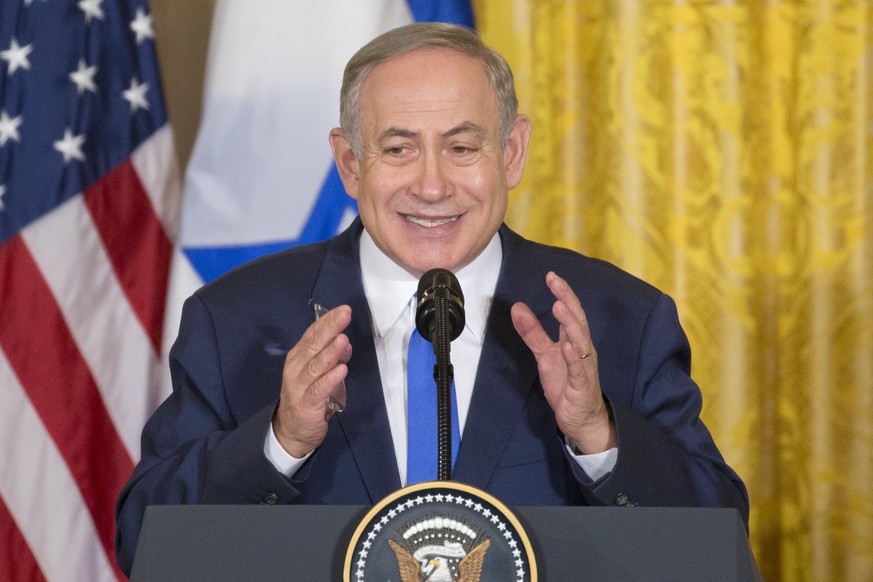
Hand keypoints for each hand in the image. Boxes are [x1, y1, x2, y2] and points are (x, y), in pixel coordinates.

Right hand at [272, 305, 351, 457]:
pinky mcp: (306, 404)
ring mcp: (299, 386)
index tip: (343, 309)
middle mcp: (296, 368)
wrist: (291, 431)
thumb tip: (345, 342)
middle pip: (313, 345)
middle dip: (330, 329)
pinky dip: (330, 380)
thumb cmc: (307, 396)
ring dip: (330, 353)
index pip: (312, 334)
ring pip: (316, 366)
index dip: (327, 321)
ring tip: (343, 340)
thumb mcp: (319, 373)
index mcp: (298, 357)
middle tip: (345, 315)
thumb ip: (331, 357)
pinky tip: (341, 370)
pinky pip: (319, 390)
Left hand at [510, 272, 615, 453]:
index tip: (551, 276)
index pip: (570, 311)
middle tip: (556, 282)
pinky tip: (567, 345)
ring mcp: (584, 366)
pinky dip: (574, 356)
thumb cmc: (567, 385)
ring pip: (581, 341)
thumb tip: (517, 307)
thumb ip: (533, 332)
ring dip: (571, 324)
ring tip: (560, 307)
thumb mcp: (544, 355)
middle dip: (568, 300)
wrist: (582, 419)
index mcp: (574, 340)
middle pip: (577, 320)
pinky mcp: (582, 384)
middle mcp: (582, 349)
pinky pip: (579, 368)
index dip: (562, 293)